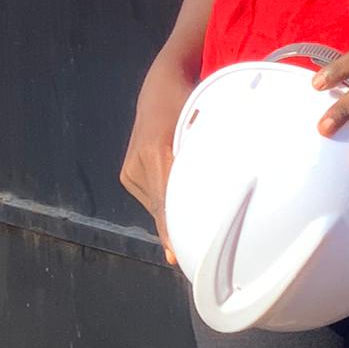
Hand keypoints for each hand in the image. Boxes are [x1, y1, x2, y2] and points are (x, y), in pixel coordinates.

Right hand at [120, 51, 198, 260]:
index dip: (172, 232)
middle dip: (175, 231)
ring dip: (172, 215)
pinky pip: (151, 199)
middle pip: (160, 209)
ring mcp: (130, 170)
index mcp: (158, 151)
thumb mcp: (206, 130)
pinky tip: (178, 203)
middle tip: (189, 259)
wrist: (160, 88)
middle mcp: (138, 163)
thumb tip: (221, 201)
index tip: (177, 258)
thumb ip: (209, 162)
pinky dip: (166, 204)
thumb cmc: (194, 104)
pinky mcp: (127, 174)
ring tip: (189, 227)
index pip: (166, 202)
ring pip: (156, 206)